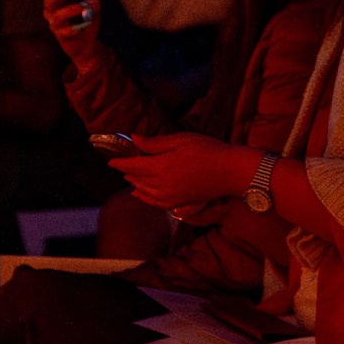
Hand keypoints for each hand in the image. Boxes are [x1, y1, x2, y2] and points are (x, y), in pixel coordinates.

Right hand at [41, 0, 103, 68]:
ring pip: (56, 15)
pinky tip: (81, 26)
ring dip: (68, 10)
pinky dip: (74, 28)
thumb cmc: (86, 23)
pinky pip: (64, 31)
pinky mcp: (60, 36)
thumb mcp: (92, 10)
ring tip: (81, 7)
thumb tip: (94, 1)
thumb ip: (93, 3)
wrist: (85, 46)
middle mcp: (54, 9)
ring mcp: (55, 23)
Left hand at [113, 134, 262, 210]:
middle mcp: (162, 186)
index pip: (132, 166)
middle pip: (137, 180)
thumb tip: (134, 140)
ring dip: (135, 185)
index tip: (111, 160)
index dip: (120, 162)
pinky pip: (156, 203)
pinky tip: (142, 195)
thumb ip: (155, 143)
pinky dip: (146, 199)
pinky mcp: (180, 204)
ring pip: (145, 193)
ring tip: (130, 179)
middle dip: (128, 172)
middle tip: (123, 164)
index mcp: (161, 167)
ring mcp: (171, 198)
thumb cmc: (208, 150)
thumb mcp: (181, 140)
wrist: (231, 171)